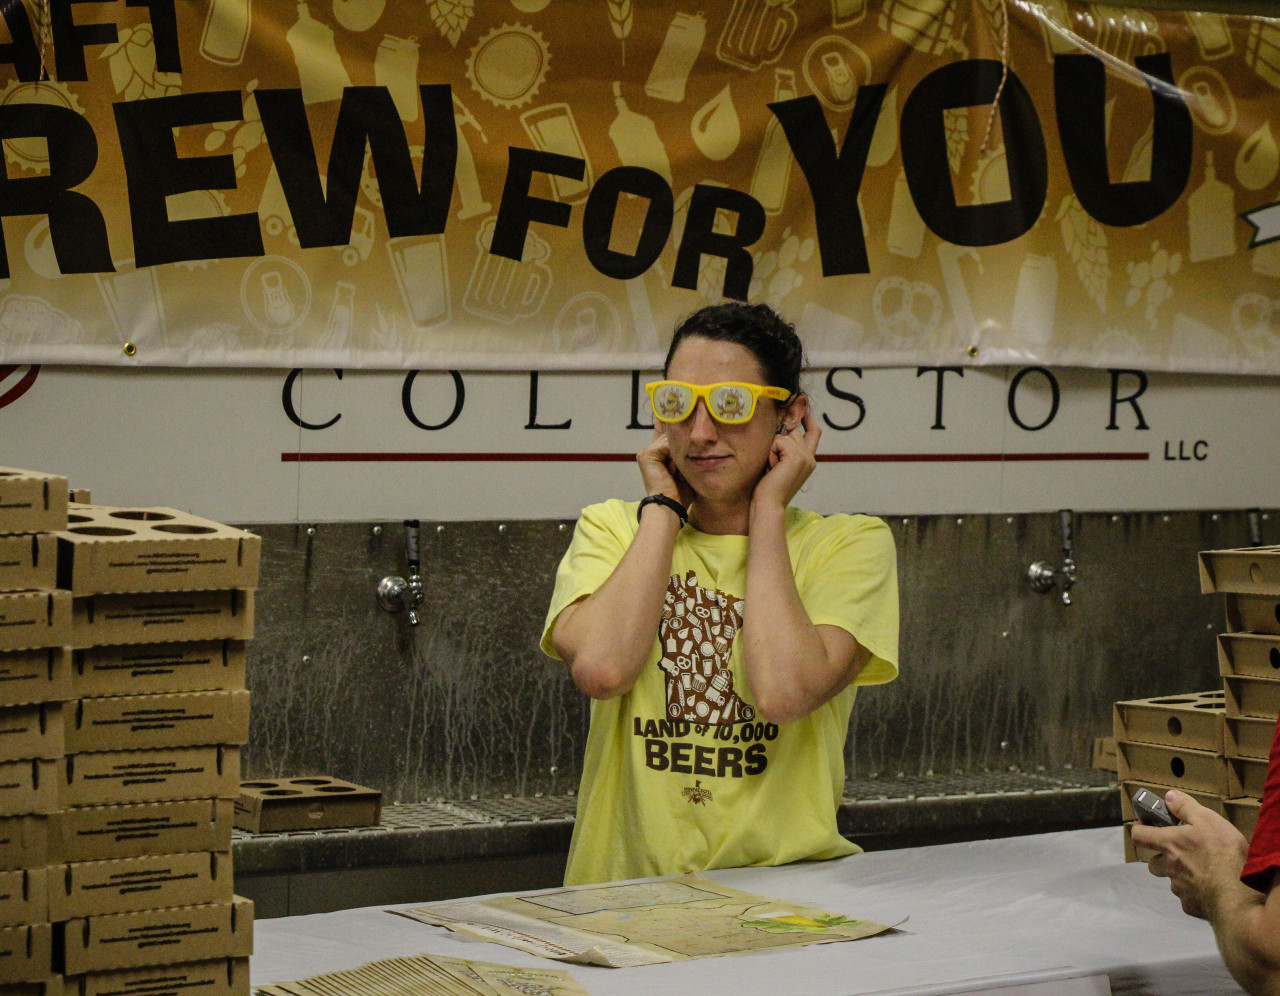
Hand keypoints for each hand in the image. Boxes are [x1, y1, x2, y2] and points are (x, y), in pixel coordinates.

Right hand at [637, 428, 691, 506]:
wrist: (670, 506)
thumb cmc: (680, 493)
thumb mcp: (686, 469)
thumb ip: (686, 453)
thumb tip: (692, 436)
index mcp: (658, 455)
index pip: (670, 436)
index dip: (679, 434)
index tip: (686, 434)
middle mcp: (650, 451)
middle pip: (673, 436)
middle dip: (683, 449)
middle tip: (678, 473)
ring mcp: (647, 452)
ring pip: (671, 440)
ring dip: (679, 455)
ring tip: (675, 474)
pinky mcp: (647, 454)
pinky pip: (667, 445)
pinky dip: (674, 458)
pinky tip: (671, 472)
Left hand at [751, 408, 820, 513]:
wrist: (769, 504)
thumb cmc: (768, 488)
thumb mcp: (780, 464)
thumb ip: (785, 448)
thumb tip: (781, 428)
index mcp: (809, 460)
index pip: (814, 432)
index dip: (808, 419)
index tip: (802, 408)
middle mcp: (810, 457)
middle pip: (793, 431)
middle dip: (777, 441)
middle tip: (772, 464)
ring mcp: (805, 456)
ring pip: (784, 435)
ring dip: (772, 449)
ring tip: (771, 467)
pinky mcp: (797, 456)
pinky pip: (779, 441)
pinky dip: (770, 453)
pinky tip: (771, 467)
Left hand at [1132, 790, 1250, 918]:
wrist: (1237, 894)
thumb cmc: (1221, 852)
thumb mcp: (1207, 820)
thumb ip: (1186, 807)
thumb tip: (1169, 797)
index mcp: (1168, 844)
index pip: (1138, 836)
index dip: (1140, 829)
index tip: (1147, 826)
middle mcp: (1168, 868)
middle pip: (1154, 863)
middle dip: (1163, 859)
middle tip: (1182, 854)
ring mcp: (1179, 890)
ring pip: (1172, 882)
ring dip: (1181, 877)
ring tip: (1202, 873)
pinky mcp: (1192, 907)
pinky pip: (1188, 899)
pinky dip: (1196, 894)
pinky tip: (1212, 890)